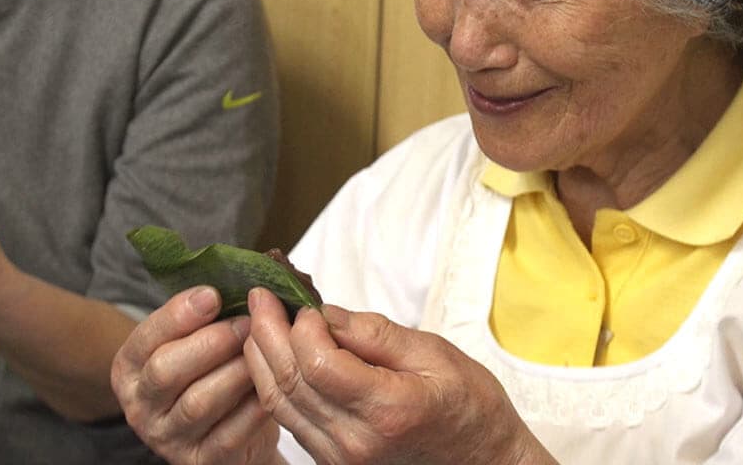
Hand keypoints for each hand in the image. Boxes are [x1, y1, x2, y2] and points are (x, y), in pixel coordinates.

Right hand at [111, 286, 280, 464]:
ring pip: (198, 402)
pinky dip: (253, 408)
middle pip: (166, 371)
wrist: (233, 434)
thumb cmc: (214, 376)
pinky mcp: (199, 461)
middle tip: (247, 323)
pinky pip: (228, 433)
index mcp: (129, 368)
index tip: (213, 295)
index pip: (145, 338)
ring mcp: (166, 438)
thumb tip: (236, 279)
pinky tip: (270, 387)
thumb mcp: (197, 344)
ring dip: (235, 372)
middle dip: (211, 342)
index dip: (178, 315)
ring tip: (262, 352)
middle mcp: (140, 406)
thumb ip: (204, 316)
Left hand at [243, 288, 551, 464]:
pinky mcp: (332, 464)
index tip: (301, 299)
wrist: (483, 463)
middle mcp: (355, 443)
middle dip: (267, 332)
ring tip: (259, 319)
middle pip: (290, 382)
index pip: (318, 364)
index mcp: (387, 411)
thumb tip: (324, 312)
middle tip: (260, 295)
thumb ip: (374, 334)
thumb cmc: (469, 407)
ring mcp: (339, 460)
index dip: (301, 326)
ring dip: (261, 358)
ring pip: (280, 404)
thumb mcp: (434, 355)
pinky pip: (290, 421)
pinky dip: (275, 383)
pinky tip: (274, 355)